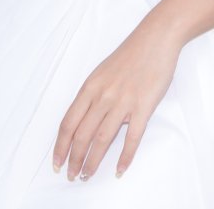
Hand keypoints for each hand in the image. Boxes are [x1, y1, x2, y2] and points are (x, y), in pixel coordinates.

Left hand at [52, 22, 180, 181]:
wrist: (156, 38)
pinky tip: (120, 169)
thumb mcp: (102, 72)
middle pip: (82, 136)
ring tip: (88, 175)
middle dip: (74, 160)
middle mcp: (103, 96)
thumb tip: (86, 121)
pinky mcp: (143, 105)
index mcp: (90, 88)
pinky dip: (125, 156)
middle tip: (71, 176)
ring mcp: (123, 101)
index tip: (56, 162)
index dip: (60, 146)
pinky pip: (132, 137)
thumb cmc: (130, 54)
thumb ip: (93, 96)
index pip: (68, 124)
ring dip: (93, 161)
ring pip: (103, 139)